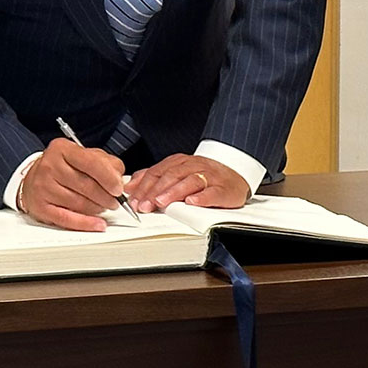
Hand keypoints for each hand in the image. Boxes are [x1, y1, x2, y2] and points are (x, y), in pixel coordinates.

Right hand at [17, 138, 128, 230]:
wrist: (32, 178)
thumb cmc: (62, 167)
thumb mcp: (83, 155)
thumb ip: (105, 163)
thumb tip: (118, 179)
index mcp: (62, 149)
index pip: (90, 163)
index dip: (108, 178)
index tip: (118, 188)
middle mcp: (50, 166)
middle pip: (86, 186)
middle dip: (106, 197)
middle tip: (115, 201)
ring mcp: (43, 187)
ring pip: (79, 203)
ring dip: (98, 208)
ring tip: (104, 207)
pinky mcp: (41, 207)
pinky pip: (68, 219)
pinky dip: (86, 224)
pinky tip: (98, 224)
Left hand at [125, 154, 247, 211]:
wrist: (236, 171)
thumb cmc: (204, 175)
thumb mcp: (177, 171)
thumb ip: (153, 177)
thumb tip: (130, 185)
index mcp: (180, 162)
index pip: (158, 172)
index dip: (144, 186)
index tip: (134, 201)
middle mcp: (194, 166)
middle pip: (171, 176)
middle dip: (155, 191)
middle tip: (144, 205)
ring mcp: (209, 176)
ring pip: (189, 181)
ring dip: (174, 192)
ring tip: (161, 202)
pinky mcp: (224, 188)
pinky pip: (212, 192)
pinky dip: (202, 197)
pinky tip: (192, 202)